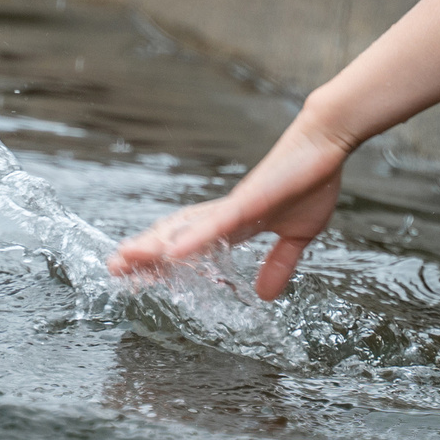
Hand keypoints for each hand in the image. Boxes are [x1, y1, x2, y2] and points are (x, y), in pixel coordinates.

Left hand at [110, 116, 352, 299]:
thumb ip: (279, 263)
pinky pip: (218, 222)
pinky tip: (173, 251)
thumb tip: (266, 295)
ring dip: (155, 245)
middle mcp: (225, 215)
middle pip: (176, 237)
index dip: (163, 263)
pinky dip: (194, 237)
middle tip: (114, 269)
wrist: (325, 144)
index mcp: (234, 225)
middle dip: (145, 253)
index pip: (189, 249)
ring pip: (187, 229)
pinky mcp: (250, 200)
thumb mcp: (297, 236)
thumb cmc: (311, 181)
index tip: (138, 279)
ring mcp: (234, 206)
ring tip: (127, 259)